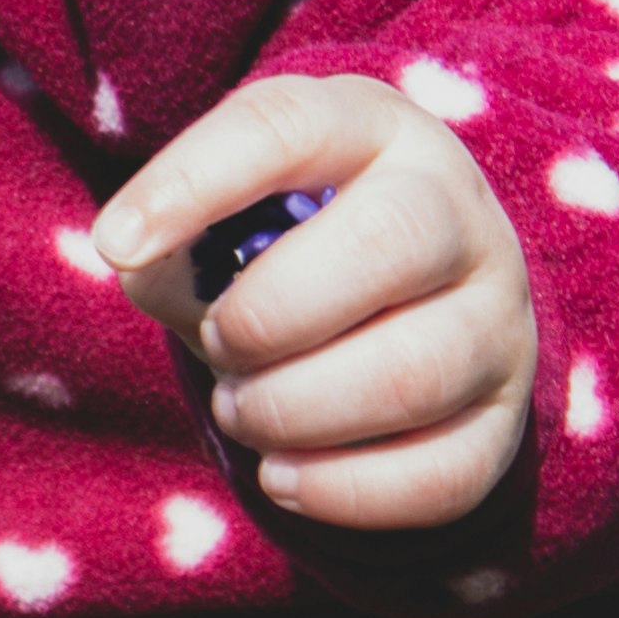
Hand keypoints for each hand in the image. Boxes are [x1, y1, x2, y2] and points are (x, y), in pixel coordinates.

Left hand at [93, 72, 536, 534]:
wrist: (408, 308)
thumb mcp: (227, 219)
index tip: (115, 245)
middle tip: (219, 342)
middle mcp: (457, 213)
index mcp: (373, 131)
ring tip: (242, 410)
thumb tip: (141, 264)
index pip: (289, 127)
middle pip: (392, 240)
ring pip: (415, 370)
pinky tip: (282, 475)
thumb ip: (175, 242)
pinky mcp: (503, 422)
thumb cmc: (288, 249)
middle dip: (269, 314)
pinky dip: (341, 490)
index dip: (195, 182)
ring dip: (295, 408)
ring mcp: (496, 320)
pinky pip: (440, 473)